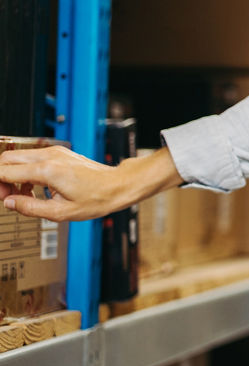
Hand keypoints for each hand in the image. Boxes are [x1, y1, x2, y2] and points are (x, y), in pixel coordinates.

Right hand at [0, 145, 183, 221]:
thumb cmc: (97, 198)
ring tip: (23, 196)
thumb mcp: (61, 212)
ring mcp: (55, 152)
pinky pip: (32, 158)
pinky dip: (25, 172)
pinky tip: (34, 188)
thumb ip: (30, 208)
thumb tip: (9, 203)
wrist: (119, 185)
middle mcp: (50, 156)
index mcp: (47, 170)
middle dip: (1, 178)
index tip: (1, 198)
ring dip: (12, 175)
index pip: (5, 171)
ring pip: (18, 157)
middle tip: (7, 197)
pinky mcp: (59, 154)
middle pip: (7, 158)